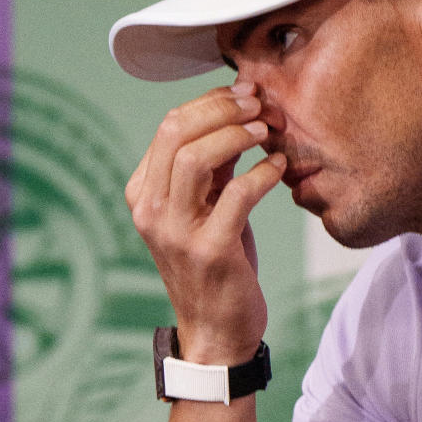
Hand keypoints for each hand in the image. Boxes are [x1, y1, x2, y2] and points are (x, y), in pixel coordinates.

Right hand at [125, 81, 285, 364]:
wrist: (217, 328)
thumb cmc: (215, 258)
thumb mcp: (205, 204)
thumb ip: (213, 162)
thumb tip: (239, 110)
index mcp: (143, 192)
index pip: (169, 126)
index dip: (210, 101)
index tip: (246, 93)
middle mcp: (150, 209)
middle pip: (177, 133)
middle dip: (223, 109)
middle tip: (259, 104)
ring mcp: (175, 231)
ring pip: (196, 158)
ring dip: (237, 135)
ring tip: (267, 130)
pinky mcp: (209, 251)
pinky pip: (236, 196)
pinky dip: (261, 173)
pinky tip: (278, 166)